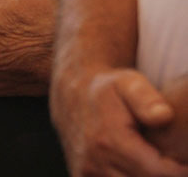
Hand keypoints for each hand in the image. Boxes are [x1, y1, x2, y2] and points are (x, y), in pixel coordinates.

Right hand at [51, 68, 187, 176]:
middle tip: (172, 160)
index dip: (178, 170)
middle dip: (161, 174)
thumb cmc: (107, 90)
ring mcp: (87, 173)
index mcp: (109, 140)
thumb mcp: (128, 83)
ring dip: (144, 176)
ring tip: (152, 160)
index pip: (156, 172)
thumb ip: (146, 98)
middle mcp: (95, 161)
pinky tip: (136, 166)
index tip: (186, 161)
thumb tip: (165, 116)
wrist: (72, 96)